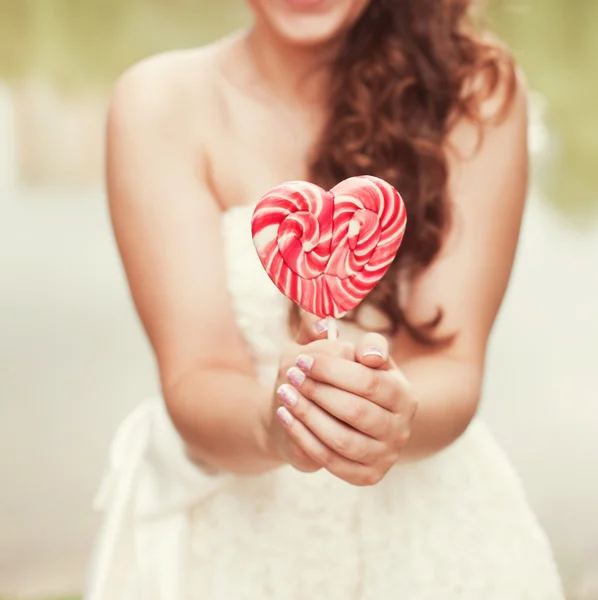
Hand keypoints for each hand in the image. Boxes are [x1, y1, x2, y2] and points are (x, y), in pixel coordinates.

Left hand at [275, 332, 417, 485]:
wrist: (329, 418)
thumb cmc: (335, 379)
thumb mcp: (334, 351)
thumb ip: (327, 333)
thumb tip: (321, 323)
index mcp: (402, 392)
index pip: (370, 381)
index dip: (333, 370)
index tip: (302, 359)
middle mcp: (401, 426)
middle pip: (357, 412)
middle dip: (319, 392)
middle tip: (290, 376)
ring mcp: (387, 454)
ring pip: (343, 441)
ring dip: (309, 417)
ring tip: (284, 395)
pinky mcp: (368, 476)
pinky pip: (332, 463)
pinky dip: (305, 439)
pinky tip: (285, 417)